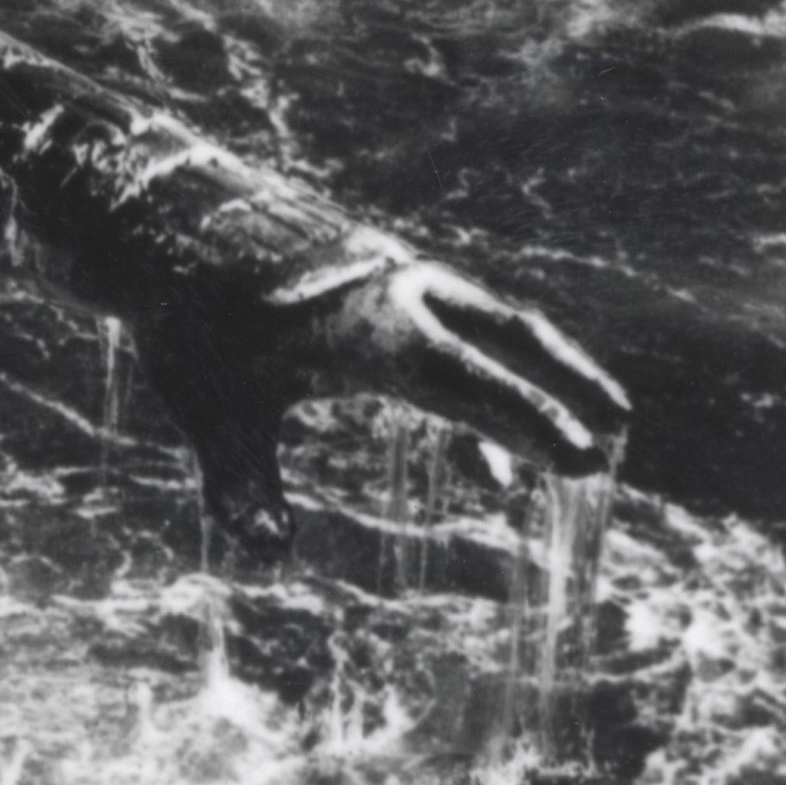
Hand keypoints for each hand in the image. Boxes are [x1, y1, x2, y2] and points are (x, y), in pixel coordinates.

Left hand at [141, 244, 628, 555]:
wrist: (163, 226)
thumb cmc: (193, 325)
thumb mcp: (211, 410)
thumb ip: (242, 484)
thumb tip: (267, 558)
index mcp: (368, 329)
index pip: (466, 381)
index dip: (528, 422)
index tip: (585, 458)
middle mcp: (398, 294)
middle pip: (508, 333)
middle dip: (569, 379)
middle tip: (622, 424)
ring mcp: (399, 277)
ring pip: (493, 321)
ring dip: (544, 369)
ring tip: (593, 424)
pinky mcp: (389, 277)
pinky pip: (461, 325)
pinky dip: (492, 372)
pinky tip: (489, 451)